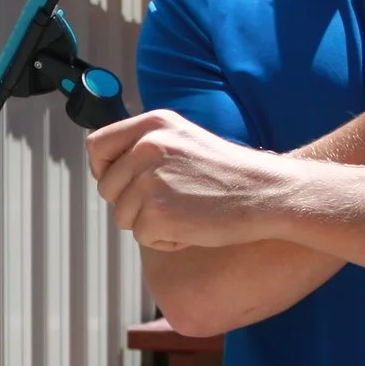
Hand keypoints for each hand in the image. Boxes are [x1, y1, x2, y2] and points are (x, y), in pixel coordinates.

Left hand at [86, 109, 298, 249]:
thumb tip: (108, 170)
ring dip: (151, 224)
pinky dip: (166, 240)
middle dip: (130, 204)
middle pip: (107, 188)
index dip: (104, 169)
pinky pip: (143, 237)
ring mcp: (150, 180)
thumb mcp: (184, 140)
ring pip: (123, 217)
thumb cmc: (229, 173)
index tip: (122, 182)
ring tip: (187, 212)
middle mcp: (146, 147)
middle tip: (169, 204)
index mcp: (152, 124)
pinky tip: (193, 226)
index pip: (97, 146)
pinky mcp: (157, 213)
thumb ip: (147, 148)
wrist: (267, 193)